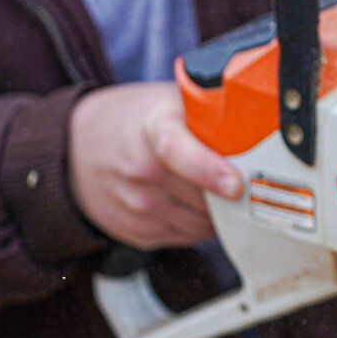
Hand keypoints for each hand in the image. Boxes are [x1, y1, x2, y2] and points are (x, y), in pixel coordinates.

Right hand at [68, 82, 243, 248]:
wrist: (76, 149)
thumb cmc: (136, 120)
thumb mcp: (170, 99)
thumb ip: (210, 111)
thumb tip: (260, 126)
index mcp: (153, 129)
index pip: (176, 150)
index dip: (209, 169)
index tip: (235, 184)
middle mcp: (140, 172)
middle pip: (203, 196)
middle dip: (233, 191)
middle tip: (246, 176)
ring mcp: (136, 206)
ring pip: (201, 224)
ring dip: (218, 211)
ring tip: (216, 187)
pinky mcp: (136, 233)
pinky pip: (187, 237)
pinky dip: (200, 224)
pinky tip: (194, 201)